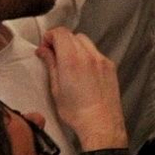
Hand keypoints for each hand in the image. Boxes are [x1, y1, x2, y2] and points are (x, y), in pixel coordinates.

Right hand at [36, 27, 128, 149]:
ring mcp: (102, 60)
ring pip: (86, 42)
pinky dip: (87, 55)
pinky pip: (96, 52)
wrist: (100, 122)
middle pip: (73, 35)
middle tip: (53, 55)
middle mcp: (89, 55)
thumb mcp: (56, 88)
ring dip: (74, 46)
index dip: (50, 36)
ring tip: (68, 63)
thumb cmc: (76, 111)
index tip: (45, 46)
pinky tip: (82, 70)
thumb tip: (44, 51)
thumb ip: (51, 64)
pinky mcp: (110, 66)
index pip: (61, 33)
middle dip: (61, 41)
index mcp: (72, 59)